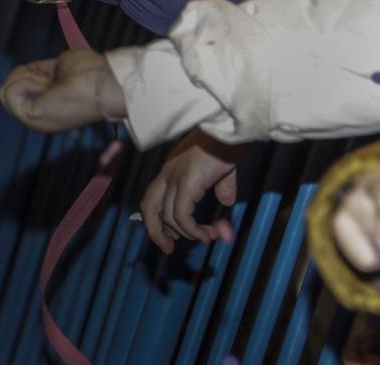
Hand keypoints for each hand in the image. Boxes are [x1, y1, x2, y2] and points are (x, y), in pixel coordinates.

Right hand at [0, 50, 124, 131]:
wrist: (103, 81)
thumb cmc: (89, 72)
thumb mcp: (56, 67)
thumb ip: (38, 72)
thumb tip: (21, 72)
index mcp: (46, 107)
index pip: (17, 88)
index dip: (28, 72)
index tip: (50, 72)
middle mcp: (38, 117)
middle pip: (6, 90)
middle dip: (24, 74)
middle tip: (48, 77)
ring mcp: (33, 120)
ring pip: (5, 91)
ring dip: (24, 77)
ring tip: (47, 81)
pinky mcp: (30, 117)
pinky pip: (9, 92)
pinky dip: (24, 81)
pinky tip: (44, 84)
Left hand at [138, 131, 240, 253]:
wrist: (231, 130)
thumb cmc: (228, 146)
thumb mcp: (222, 170)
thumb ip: (221, 186)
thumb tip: (227, 202)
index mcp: (171, 169)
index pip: (152, 198)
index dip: (156, 219)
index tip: (169, 236)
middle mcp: (167, 173)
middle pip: (149, 208)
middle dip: (156, 232)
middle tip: (169, 249)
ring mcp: (175, 177)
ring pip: (169, 216)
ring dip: (188, 234)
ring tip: (207, 237)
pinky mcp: (187, 182)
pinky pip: (182, 215)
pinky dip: (193, 230)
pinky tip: (206, 234)